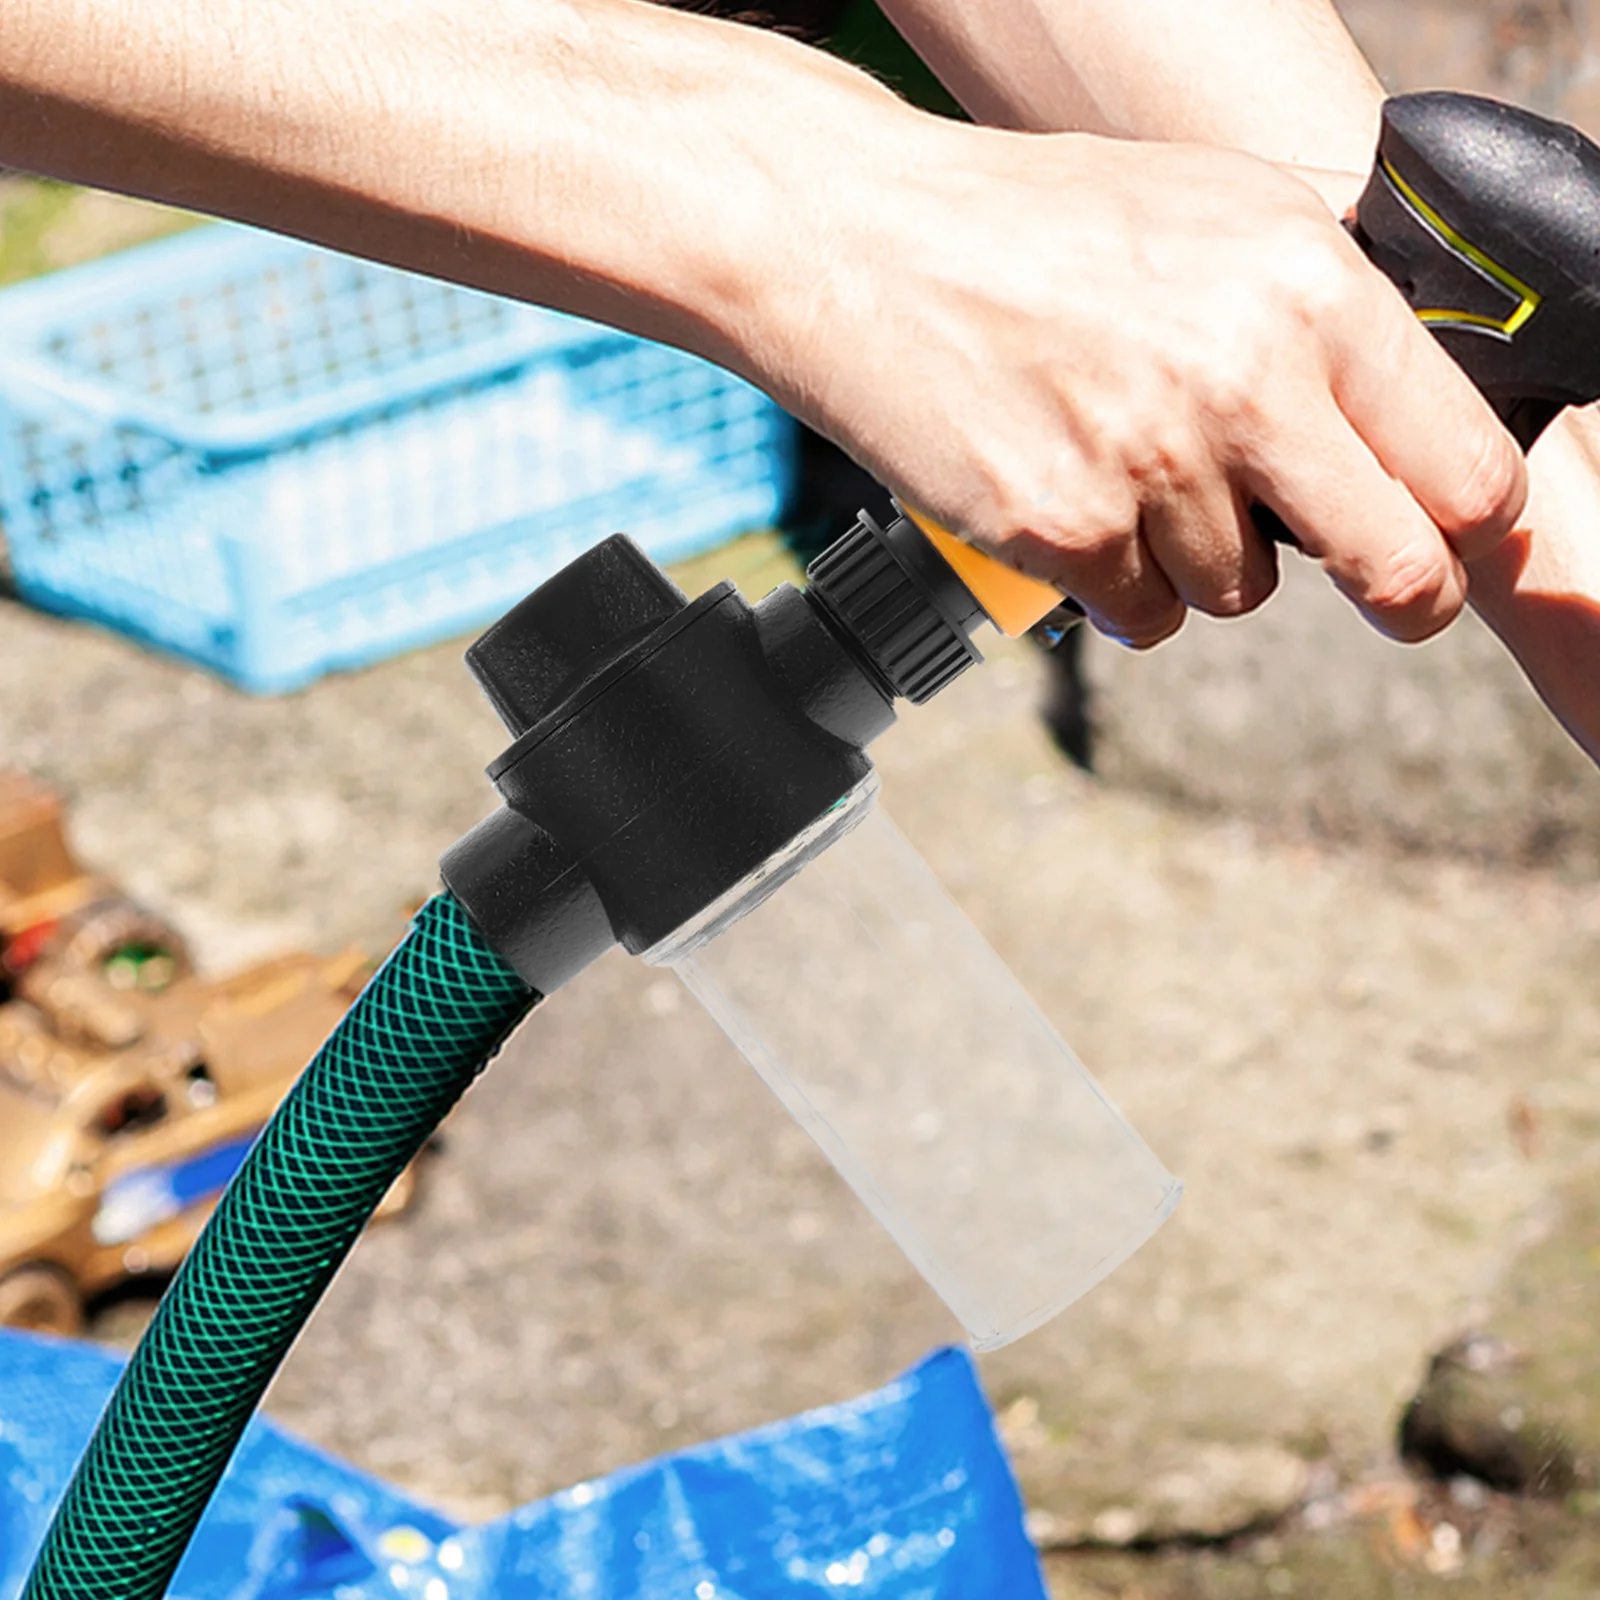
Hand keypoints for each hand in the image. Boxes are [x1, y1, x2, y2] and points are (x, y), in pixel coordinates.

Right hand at [760, 121, 1526, 646]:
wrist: (863, 243)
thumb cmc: (1039, 225)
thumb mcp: (1220, 211)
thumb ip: (1330, 306)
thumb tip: (1421, 409)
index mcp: (1308, 285)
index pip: (1468, 465)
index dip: (1472, 523)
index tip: (1450, 535)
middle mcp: (1240, 381)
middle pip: (1397, 569)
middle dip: (1400, 595)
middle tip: (1381, 588)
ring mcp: (1147, 468)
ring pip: (1245, 592)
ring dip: (1209, 557)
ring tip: (1135, 465)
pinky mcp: (1061, 534)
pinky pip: (1146, 615)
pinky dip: (1122, 581)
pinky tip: (1078, 501)